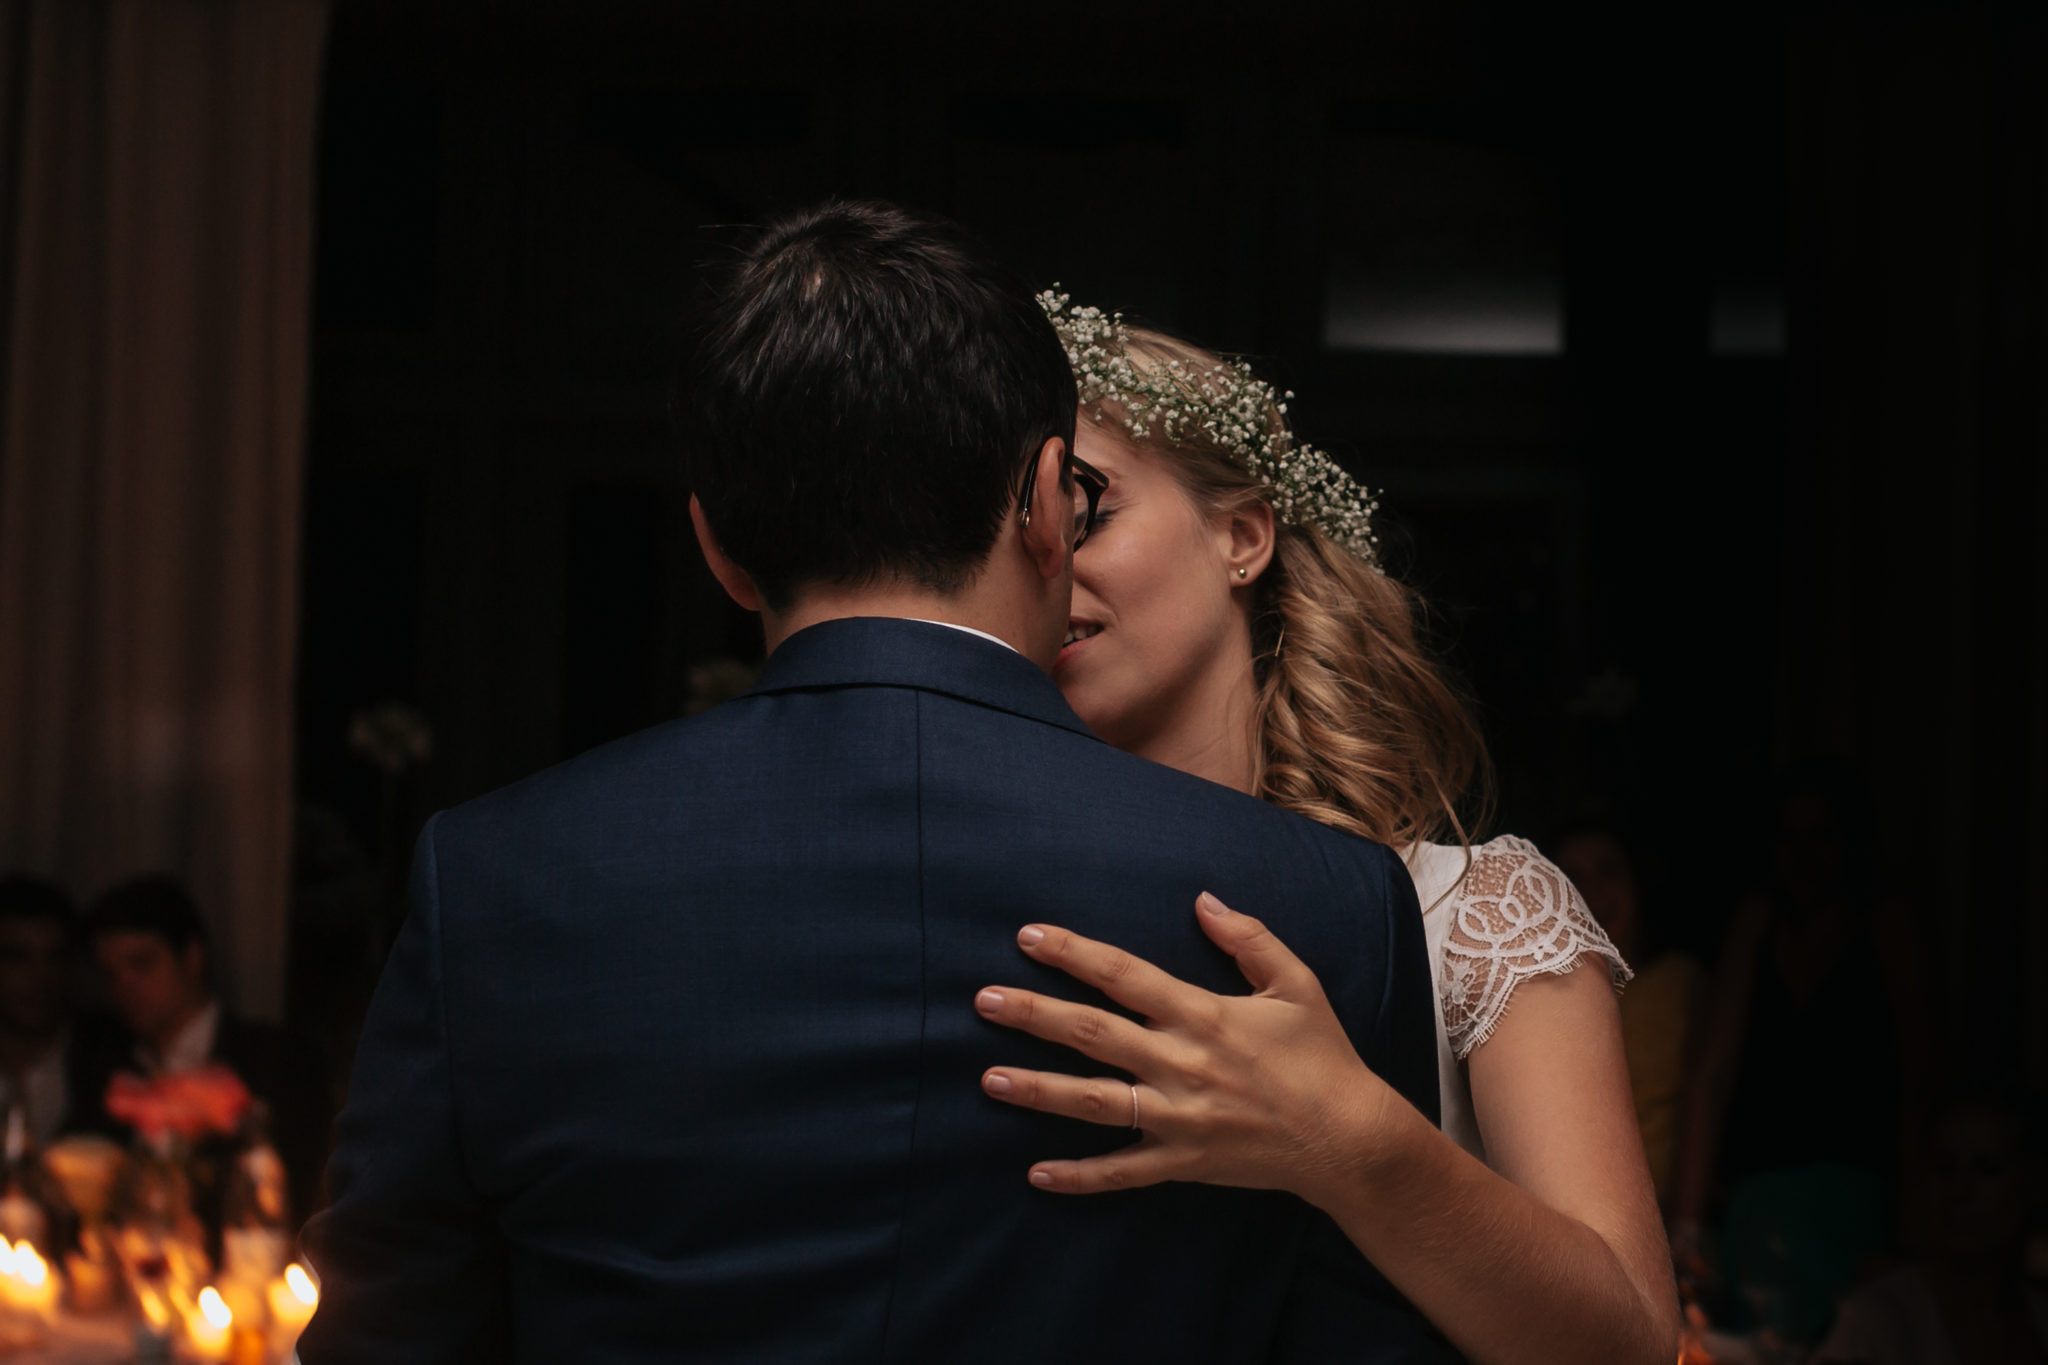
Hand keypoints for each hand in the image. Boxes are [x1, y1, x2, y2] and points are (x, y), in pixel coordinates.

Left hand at [975, 892, 1399, 1205]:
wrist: (1351, 1140)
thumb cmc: (1323, 1057)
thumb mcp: (1296, 984)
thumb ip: (1249, 938)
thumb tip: (1203, 899)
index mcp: (1203, 1016)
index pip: (1125, 976)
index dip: (1074, 954)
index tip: (1029, 937)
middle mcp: (1182, 1064)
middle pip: (1093, 1034)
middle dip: (1034, 1015)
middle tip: (982, 1000)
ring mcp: (1180, 1118)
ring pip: (1094, 1103)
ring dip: (1039, 1090)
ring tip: (988, 1079)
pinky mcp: (1184, 1162)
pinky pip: (1123, 1172)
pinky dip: (1080, 1176)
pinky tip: (1036, 1174)